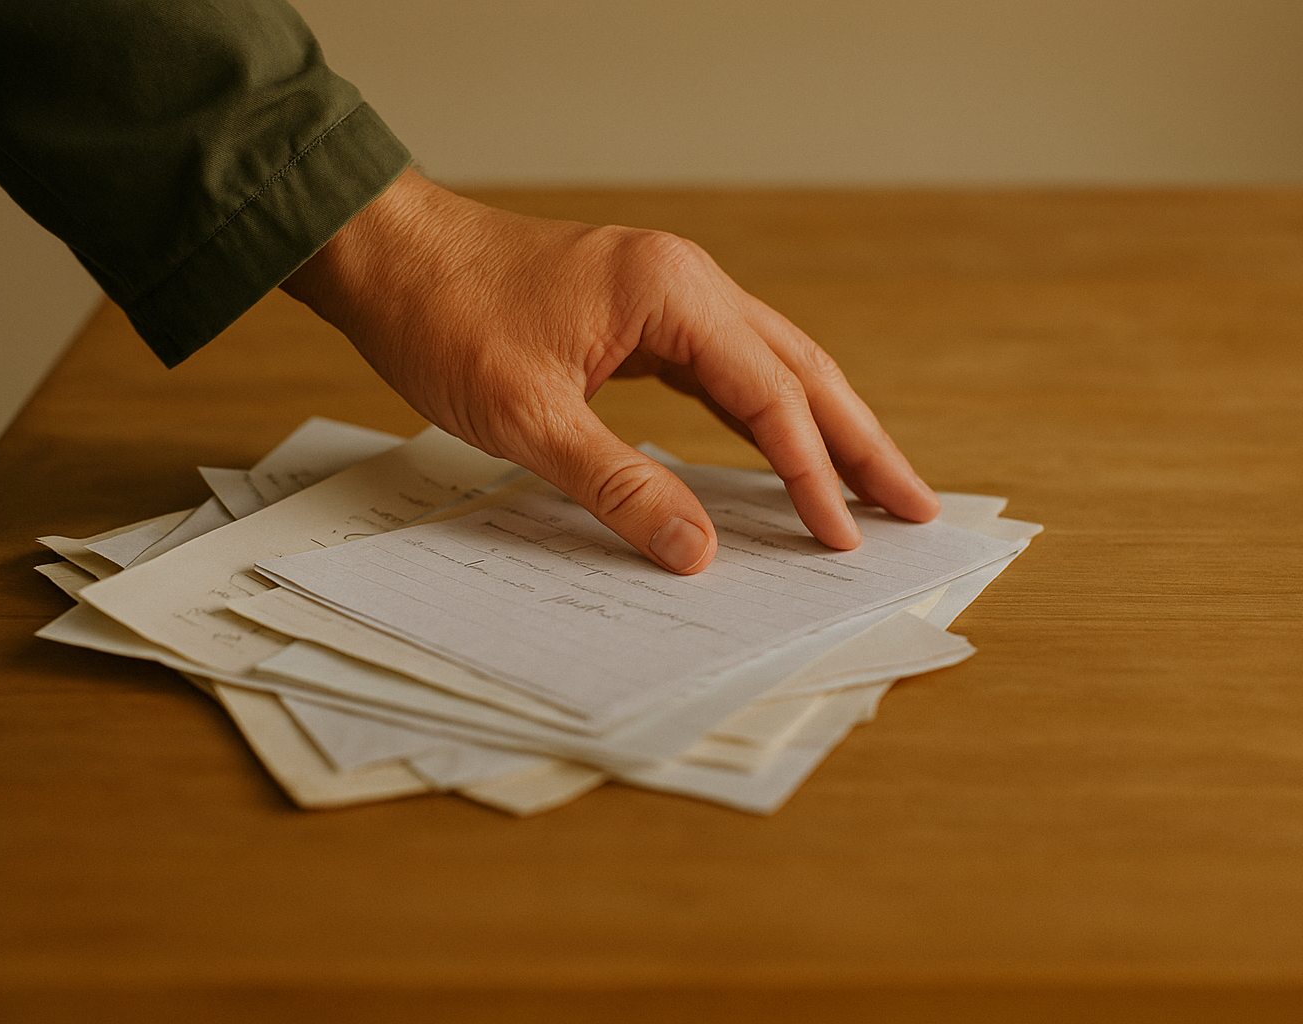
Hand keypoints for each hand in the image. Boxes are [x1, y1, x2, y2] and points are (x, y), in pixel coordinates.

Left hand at [281, 170, 938, 573]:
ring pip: (772, 366)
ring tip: (873, 486)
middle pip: (801, 370)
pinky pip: (726, 368)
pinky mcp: (643, 313)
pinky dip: (764, 414)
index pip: (770, 397)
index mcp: (672, 293)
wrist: (386, 254)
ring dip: (824, 426)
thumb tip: (698, 551)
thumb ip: (620, 486)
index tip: (843, 537)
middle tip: (916, 507)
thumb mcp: (529, 418)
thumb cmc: (445, 318)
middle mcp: (686, 283)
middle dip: (861, 442)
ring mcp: (667, 294)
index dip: (813, 474)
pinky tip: (784, 451)